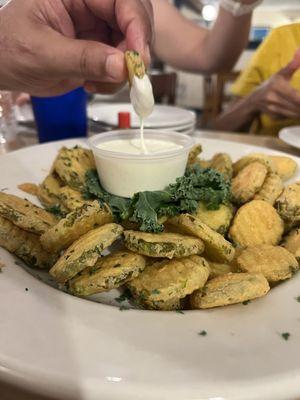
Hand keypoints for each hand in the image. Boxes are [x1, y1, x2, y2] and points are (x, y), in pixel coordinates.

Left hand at [0, 0, 152, 95]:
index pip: (120, 0)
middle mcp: (90, 7)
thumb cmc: (8, 50)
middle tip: (130, 74)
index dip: (136, 25)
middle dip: (136, 48)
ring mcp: (96, 30)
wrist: (3, 69)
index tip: (138, 57)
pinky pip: (121, 64)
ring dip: (126, 70)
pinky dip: (116, 80)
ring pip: (131, 45)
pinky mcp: (98, 51)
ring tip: (99, 83)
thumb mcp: (42, 53)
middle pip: (134, 19)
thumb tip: (122, 66)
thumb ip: (82, 58)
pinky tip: (93, 85)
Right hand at [248, 49, 299, 118]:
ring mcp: (273, 109)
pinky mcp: (274, 117)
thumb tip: (299, 51)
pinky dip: (297, 116)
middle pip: (296, 106)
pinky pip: (289, 117)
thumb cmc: (271, 84)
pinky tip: (299, 113)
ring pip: (294, 114)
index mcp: (276, 86)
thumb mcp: (281, 74)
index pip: (296, 96)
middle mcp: (273, 99)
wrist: (254, 100)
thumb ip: (293, 64)